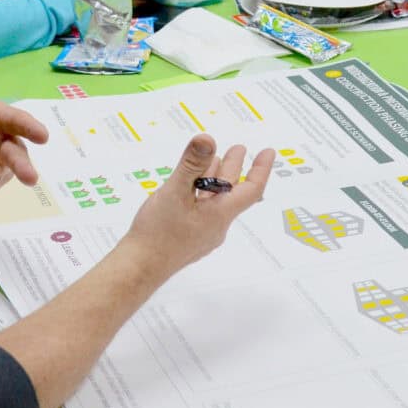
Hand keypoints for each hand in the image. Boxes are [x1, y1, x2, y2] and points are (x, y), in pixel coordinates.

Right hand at [121, 134, 274, 272]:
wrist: (139, 268)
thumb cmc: (157, 234)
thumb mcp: (174, 192)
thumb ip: (191, 164)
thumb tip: (207, 139)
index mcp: (219, 214)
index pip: (251, 189)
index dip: (261, 168)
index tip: (268, 152)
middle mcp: (216, 225)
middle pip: (231, 191)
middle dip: (235, 167)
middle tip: (239, 149)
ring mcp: (202, 233)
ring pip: (215, 199)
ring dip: (216, 178)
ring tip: (216, 159)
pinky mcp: (188, 236)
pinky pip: (202, 209)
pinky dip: (201, 191)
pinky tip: (191, 185)